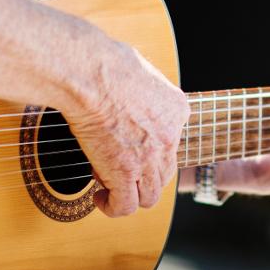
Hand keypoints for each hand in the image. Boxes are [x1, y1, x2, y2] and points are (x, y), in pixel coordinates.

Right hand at [65, 38, 188, 217]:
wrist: (92, 73)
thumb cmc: (105, 63)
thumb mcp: (140, 70)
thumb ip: (143, 90)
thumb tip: (127, 93)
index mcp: (178, 108)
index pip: (171, 142)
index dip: (148, 148)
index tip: (127, 144)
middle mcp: (171, 135)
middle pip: (165, 172)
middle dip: (143, 175)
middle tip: (117, 167)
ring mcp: (151, 157)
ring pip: (150, 196)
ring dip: (131, 195)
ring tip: (108, 186)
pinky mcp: (126, 172)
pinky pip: (126, 206)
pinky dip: (112, 207)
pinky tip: (99, 197)